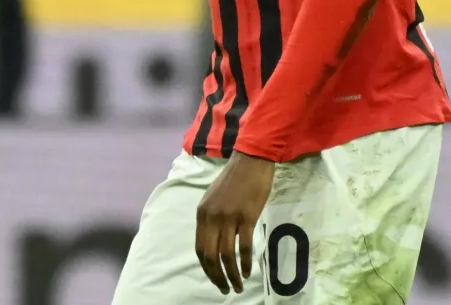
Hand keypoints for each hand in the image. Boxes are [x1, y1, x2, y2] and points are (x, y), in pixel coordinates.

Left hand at [195, 151, 274, 294]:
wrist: (250, 160)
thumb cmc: (235, 178)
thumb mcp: (214, 198)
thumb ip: (212, 218)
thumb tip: (215, 240)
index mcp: (202, 213)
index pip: (199, 248)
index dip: (206, 267)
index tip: (214, 278)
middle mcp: (212, 217)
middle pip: (210, 256)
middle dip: (217, 277)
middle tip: (225, 289)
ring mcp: (229, 217)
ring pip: (226, 255)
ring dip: (232, 275)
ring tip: (238, 286)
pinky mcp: (246, 216)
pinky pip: (243, 246)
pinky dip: (244, 263)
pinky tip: (248, 272)